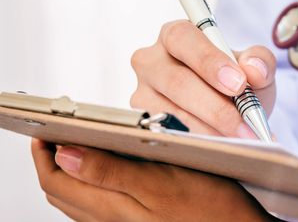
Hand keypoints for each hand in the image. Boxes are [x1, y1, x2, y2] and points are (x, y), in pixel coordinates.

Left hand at [32, 139, 277, 220]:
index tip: (46, 127)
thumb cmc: (211, 205)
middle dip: (51, 160)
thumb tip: (65, 154)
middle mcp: (111, 219)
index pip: (56, 180)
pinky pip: (95, 206)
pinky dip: (88, 184)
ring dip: (68, 172)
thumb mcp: (162, 181)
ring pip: (75, 200)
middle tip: (57, 132)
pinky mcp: (137, 221)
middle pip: (60, 191)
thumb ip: (110, 171)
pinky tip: (105, 168)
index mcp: (113, 206)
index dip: (44, 153)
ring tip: (76, 145)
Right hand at [130, 20, 276, 137]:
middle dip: (216, 107)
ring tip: (242, 140)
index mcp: (175, 36)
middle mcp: (151, 60)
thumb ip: (260, 61)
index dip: (209, 61)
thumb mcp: (253, 66)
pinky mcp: (143, 121)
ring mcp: (143, 92)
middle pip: (177, 82)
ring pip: (172, 114)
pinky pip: (169, 135)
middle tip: (246, 125)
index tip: (239, 83)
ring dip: (211, 131)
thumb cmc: (235, 81)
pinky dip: (199, 143)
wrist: (227, 111)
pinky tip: (223, 147)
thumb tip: (253, 70)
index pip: (183, 39)